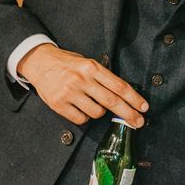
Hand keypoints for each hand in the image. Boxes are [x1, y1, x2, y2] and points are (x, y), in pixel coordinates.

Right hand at [18, 44, 148, 126]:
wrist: (40, 62)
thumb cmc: (68, 63)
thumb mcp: (87, 63)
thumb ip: (103, 77)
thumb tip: (124, 95)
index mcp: (92, 68)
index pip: (119, 85)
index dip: (134, 98)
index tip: (144, 107)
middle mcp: (82, 80)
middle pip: (112, 101)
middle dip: (128, 113)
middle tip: (139, 122)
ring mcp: (70, 93)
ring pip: (96, 112)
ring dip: (101, 113)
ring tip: (95, 104)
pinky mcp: (59, 104)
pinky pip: (81, 119)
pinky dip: (85, 117)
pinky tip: (82, 108)